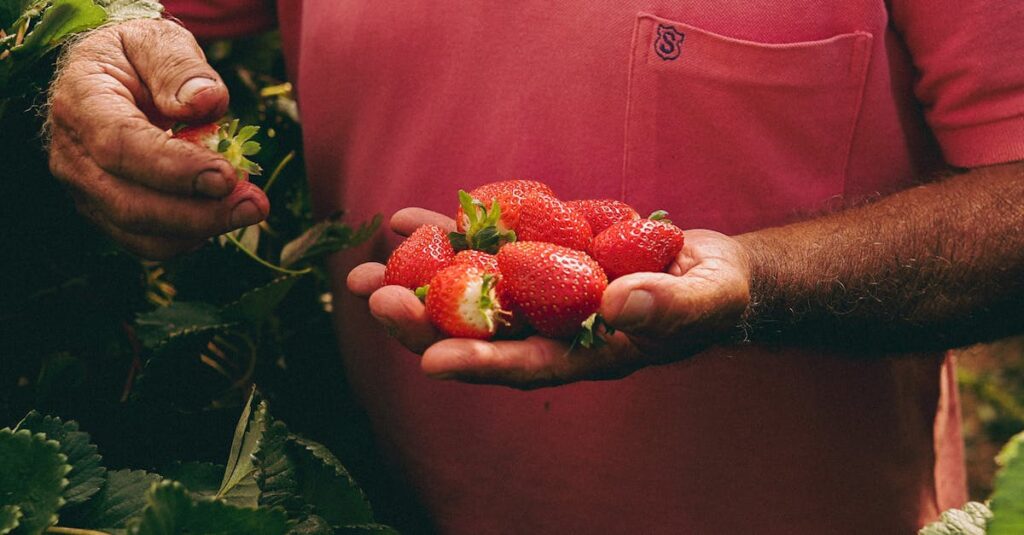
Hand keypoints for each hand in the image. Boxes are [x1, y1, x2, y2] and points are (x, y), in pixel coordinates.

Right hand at [47, 19, 268, 259]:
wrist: (110, 77)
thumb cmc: (136, 57)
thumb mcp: (155, 40)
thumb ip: (179, 68)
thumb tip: (206, 102)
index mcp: (81, 102)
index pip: (121, 145)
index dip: (176, 168)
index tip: (227, 175)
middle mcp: (73, 154)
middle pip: (130, 204)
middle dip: (198, 214)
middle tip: (254, 205)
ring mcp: (85, 189)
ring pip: (139, 234)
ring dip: (200, 230)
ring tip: (248, 208)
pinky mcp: (105, 212)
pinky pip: (147, 243)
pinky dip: (190, 236)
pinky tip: (222, 213)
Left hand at [348, 208, 752, 388]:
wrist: (706, 267)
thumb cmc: (713, 294)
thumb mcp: (706, 299)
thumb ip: (668, 308)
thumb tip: (618, 307)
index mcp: (587, 353)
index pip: (529, 364)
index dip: (484, 362)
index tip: (433, 360)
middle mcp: (551, 328)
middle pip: (480, 331)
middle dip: (424, 320)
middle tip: (371, 301)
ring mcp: (538, 291)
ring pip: (468, 290)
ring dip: (414, 279)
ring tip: (359, 269)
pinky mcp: (536, 254)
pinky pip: (483, 245)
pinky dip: (447, 233)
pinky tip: (405, 220)